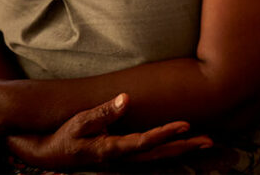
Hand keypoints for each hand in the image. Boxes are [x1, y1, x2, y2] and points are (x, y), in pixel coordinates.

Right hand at [7, 93, 212, 170]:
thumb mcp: (79, 122)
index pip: (144, 142)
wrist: (49, 154)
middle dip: (184, 148)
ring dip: (181, 151)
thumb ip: (103, 111)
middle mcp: (122, 159)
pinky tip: (182, 145)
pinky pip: (152, 157)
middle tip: (209, 141)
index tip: (186, 125)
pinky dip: (169, 151)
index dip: (166, 134)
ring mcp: (124, 161)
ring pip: (158, 158)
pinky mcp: (124, 158)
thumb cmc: (64, 136)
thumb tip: (126, 98)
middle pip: (159, 156)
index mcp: (112, 150)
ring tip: (204, 142)